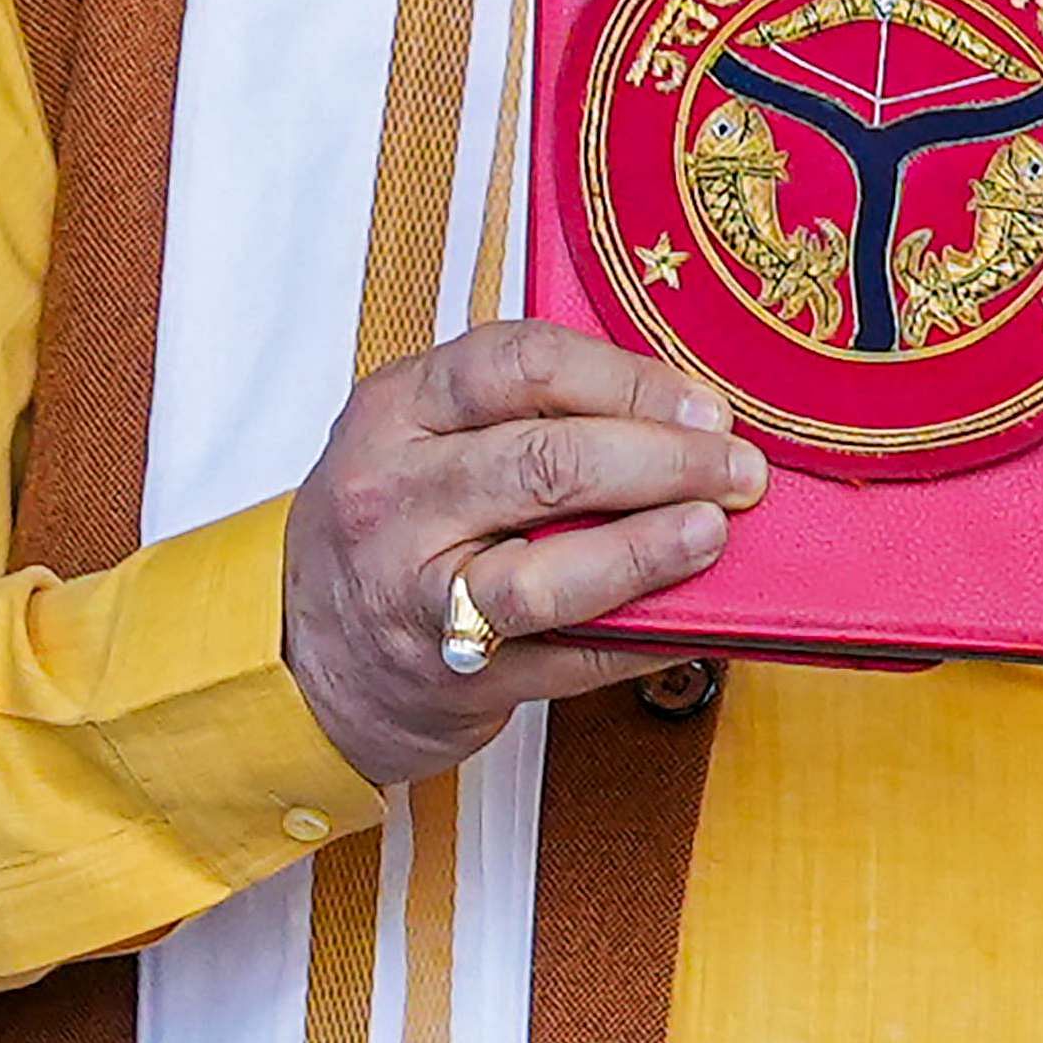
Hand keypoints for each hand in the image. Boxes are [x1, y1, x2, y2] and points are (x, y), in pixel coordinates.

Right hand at [281, 320, 765, 786]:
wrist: (305, 661)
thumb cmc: (392, 530)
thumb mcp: (421, 440)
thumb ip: (523, 412)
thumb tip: (681, 410)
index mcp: (394, 412)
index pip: (519, 364)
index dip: (629, 379)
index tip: (703, 403)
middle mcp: (393, 498)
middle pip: (546, 462)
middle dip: (664, 460)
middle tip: (738, 469)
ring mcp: (416, 596)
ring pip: (545, 573)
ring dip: (647, 550)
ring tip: (712, 532)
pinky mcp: (453, 678)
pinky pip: (566, 657)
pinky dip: (641, 637)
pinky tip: (696, 619)